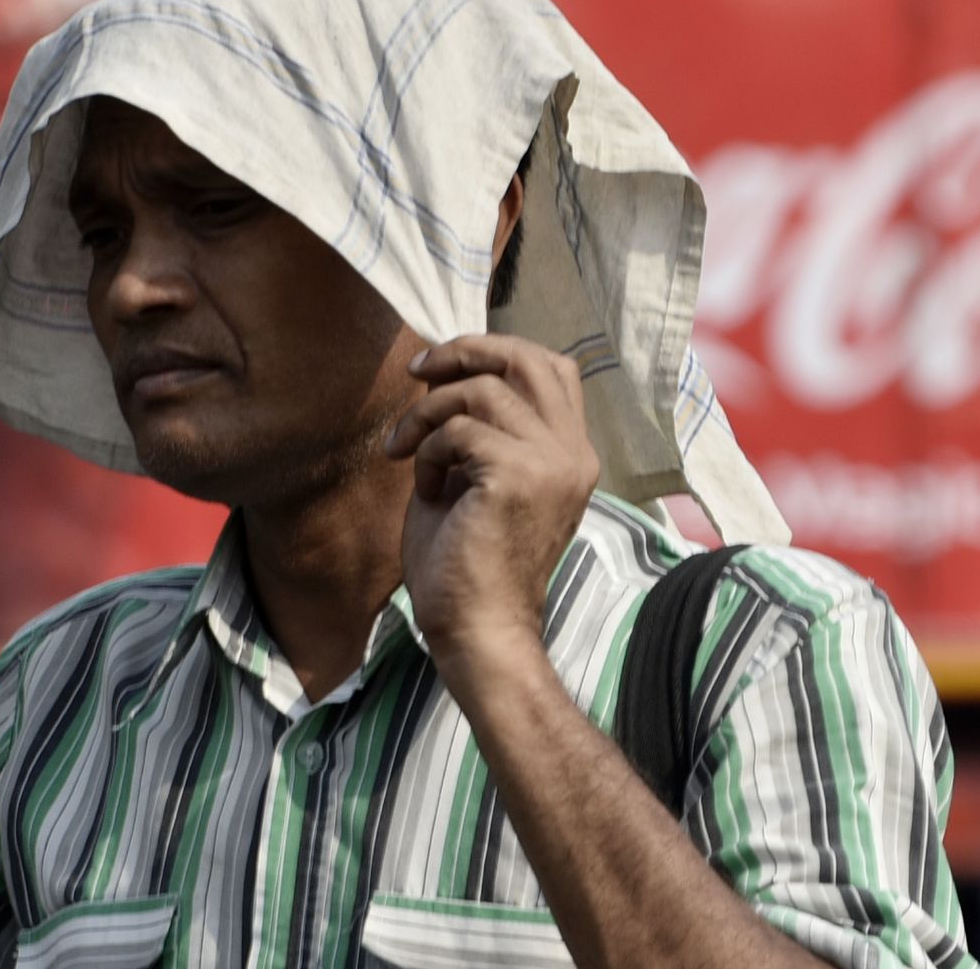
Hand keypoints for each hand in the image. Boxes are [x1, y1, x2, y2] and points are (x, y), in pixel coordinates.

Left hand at [382, 335, 599, 669]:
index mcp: (570, 454)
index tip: (438, 371)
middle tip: (417, 371)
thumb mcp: (474, 481)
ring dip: (427, 413)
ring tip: (406, 452)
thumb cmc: (465, 565)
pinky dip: (428, 450)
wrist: (476, 629)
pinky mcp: (519, 477)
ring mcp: (553, 464)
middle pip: (528, 359)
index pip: (551, 369)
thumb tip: (443, 376)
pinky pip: (458, 430)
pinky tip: (426, 491)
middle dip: (465, 351)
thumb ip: (475, 429)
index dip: (495, 352)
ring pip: (483, 390)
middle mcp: (573, 453)